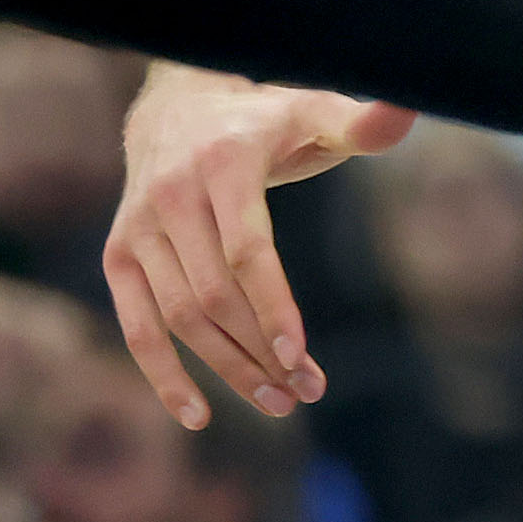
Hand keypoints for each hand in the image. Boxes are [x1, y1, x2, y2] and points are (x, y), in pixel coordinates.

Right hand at [105, 66, 415, 428]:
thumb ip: (358, 122)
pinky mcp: (118, 254)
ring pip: (179, 317)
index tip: (300, 355)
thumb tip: (404, 115)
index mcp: (225, 163)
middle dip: (260, 351)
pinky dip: (162, 375)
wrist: (177, 106)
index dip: (272, 306)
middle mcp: (172, 194)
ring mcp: (138, 227)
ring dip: (227, 369)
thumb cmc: (264, 122)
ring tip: (278, 402)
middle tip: (305, 392)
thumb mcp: (312, 109)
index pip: (246, 249)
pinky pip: (137, 326)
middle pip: (214, 294)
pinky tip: (198, 415)